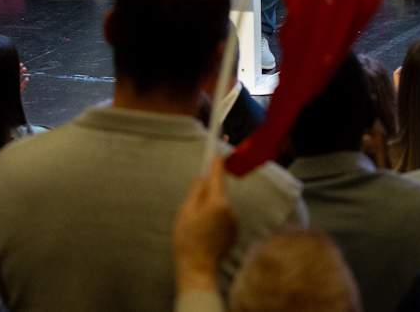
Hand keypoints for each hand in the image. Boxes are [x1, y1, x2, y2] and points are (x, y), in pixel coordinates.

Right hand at [172, 159, 237, 293]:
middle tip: (191, 208)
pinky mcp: (235, 230)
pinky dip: (215, 219)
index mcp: (217, 202)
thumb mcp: (185, 212)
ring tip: (196, 226)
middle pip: (218, 191)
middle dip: (207, 193)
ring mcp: (234, 220)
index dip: (215, 163)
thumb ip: (195, 192)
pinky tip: (205, 233)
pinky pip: (224, 217)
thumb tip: (202, 177)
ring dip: (210, 208)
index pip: (217, 176)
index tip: (215, 151)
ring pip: (220, 205)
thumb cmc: (187, 240)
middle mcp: (230, 209)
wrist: (198, 269)